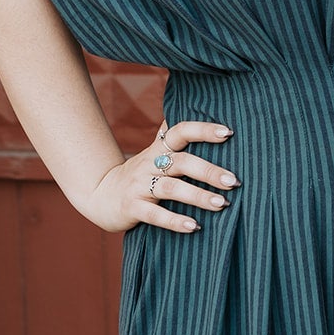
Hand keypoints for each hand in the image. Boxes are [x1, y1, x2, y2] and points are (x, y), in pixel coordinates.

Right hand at [80, 121, 238, 233]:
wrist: (100, 195)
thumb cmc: (139, 174)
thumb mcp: (154, 152)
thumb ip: (173, 136)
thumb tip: (194, 107)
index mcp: (158, 150)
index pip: (180, 132)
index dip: (203, 130)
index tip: (228, 133)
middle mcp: (149, 164)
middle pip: (181, 162)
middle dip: (209, 171)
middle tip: (233, 181)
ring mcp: (140, 186)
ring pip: (171, 188)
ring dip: (198, 196)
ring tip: (222, 204)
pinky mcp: (132, 208)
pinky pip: (155, 215)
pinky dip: (175, 221)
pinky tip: (194, 227)